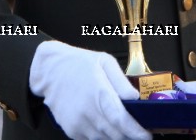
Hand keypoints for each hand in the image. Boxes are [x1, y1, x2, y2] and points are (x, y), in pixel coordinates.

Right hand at [29, 41, 149, 139]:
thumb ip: (122, 82)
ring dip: (115, 137)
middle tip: (137, 132)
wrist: (49, 70)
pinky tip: (105, 127)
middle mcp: (88, 111)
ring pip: (104, 139)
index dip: (136, 131)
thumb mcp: (104, 62)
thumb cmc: (78, 63)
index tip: (146, 135)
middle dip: (129, 136)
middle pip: (115, 134)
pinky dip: (101, 137)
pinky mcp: (71, 129)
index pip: (121, 120)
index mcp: (99, 93)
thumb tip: (135, 99)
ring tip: (122, 129)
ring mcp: (78, 123)